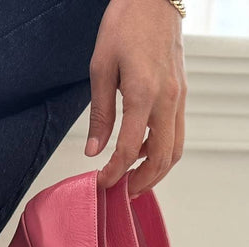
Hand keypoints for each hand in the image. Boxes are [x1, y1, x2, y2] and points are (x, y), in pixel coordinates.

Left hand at [85, 0, 186, 196]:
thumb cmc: (125, 24)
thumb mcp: (101, 68)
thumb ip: (99, 114)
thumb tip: (93, 149)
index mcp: (143, 93)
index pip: (129, 149)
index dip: (114, 172)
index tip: (101, 182)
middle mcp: (167, 98)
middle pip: (162, 158)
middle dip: (141, 182)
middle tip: (121, 193)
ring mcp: (178, 96)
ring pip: (175, 148)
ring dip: (155, 171)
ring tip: (132, 180)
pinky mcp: (180, 93)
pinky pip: (176, 132)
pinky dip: (161, 150)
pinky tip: (141, 151)